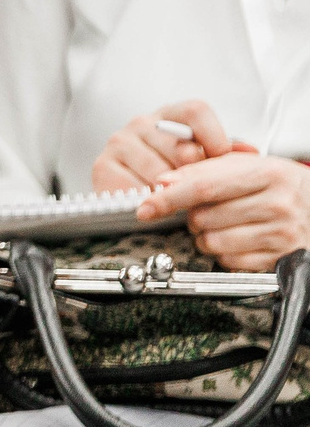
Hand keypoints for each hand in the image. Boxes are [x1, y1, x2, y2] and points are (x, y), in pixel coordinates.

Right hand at [92, 100, 252, 190]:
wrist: (128, 189)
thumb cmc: (169, 171)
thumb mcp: (199, 158)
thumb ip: (223, 154)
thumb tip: (250, 152)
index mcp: (169, 115)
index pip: (195, 112)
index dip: (214, 137)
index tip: (221, 160)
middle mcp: (141, 123)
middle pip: (180, 146)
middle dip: (194, 175)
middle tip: (199, 191)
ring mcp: (119, 143)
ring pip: (158, 172)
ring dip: (171, 192)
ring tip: (176, 201)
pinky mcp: (102, 166)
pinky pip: (134, 188)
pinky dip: (148, 201)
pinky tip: (154, 203)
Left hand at [139, 152, 309, 272]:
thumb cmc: (281, 185)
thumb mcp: (249, 166)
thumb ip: (205, 170)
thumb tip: (164, 183)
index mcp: (268, 173)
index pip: (204, 187)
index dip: (168, 197)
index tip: (146, 206)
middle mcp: (278, 204)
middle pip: (203, 217)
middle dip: (193, 216)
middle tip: (210, 210)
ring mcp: (282, 233)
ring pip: (212, 242)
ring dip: (206, 236)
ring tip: (226, 224)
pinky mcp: (281, 258)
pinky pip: (229, 261)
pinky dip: (224, 253)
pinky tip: (238, 239)